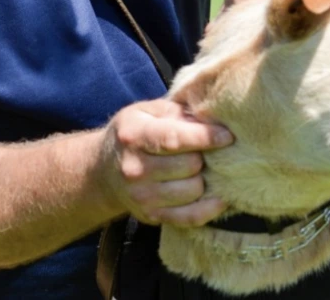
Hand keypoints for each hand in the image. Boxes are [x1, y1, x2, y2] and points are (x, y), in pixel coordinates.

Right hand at [101, 99, 232, 226]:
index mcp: (134, 135)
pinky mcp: (151, 216)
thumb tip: (212, 119)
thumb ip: (177, 112)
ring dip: (205, 179)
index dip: (205, 137)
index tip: (227, 136)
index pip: (174, 139)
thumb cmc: (133, 134)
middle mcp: (134, 168)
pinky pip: (190, 217)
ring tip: (203, 169)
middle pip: (189, 165)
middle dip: (205, 156)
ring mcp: (142, 196)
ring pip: (193, 190)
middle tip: (207, 151)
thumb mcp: (147, 112)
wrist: (102, 171)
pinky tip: (217, 195)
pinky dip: (209, 207)